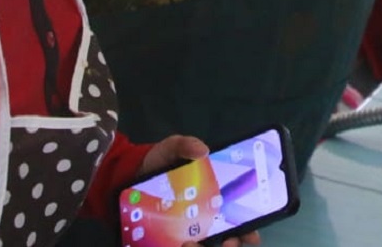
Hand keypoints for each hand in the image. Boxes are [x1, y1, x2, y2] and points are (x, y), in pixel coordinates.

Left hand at [140, 136, 262, 246]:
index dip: (250, 230)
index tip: (252, 235)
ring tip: (190, 244)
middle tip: (228, 241)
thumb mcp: (172, 149)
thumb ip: (185, 145)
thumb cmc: (159, 163)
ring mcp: (185, 233)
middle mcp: (204, 220)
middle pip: (227, 241)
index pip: (239, 220)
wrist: (129, 176)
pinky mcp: (166, 240)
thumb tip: (203, 150)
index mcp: (214, 199)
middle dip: (232, 244)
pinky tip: (179, 245)